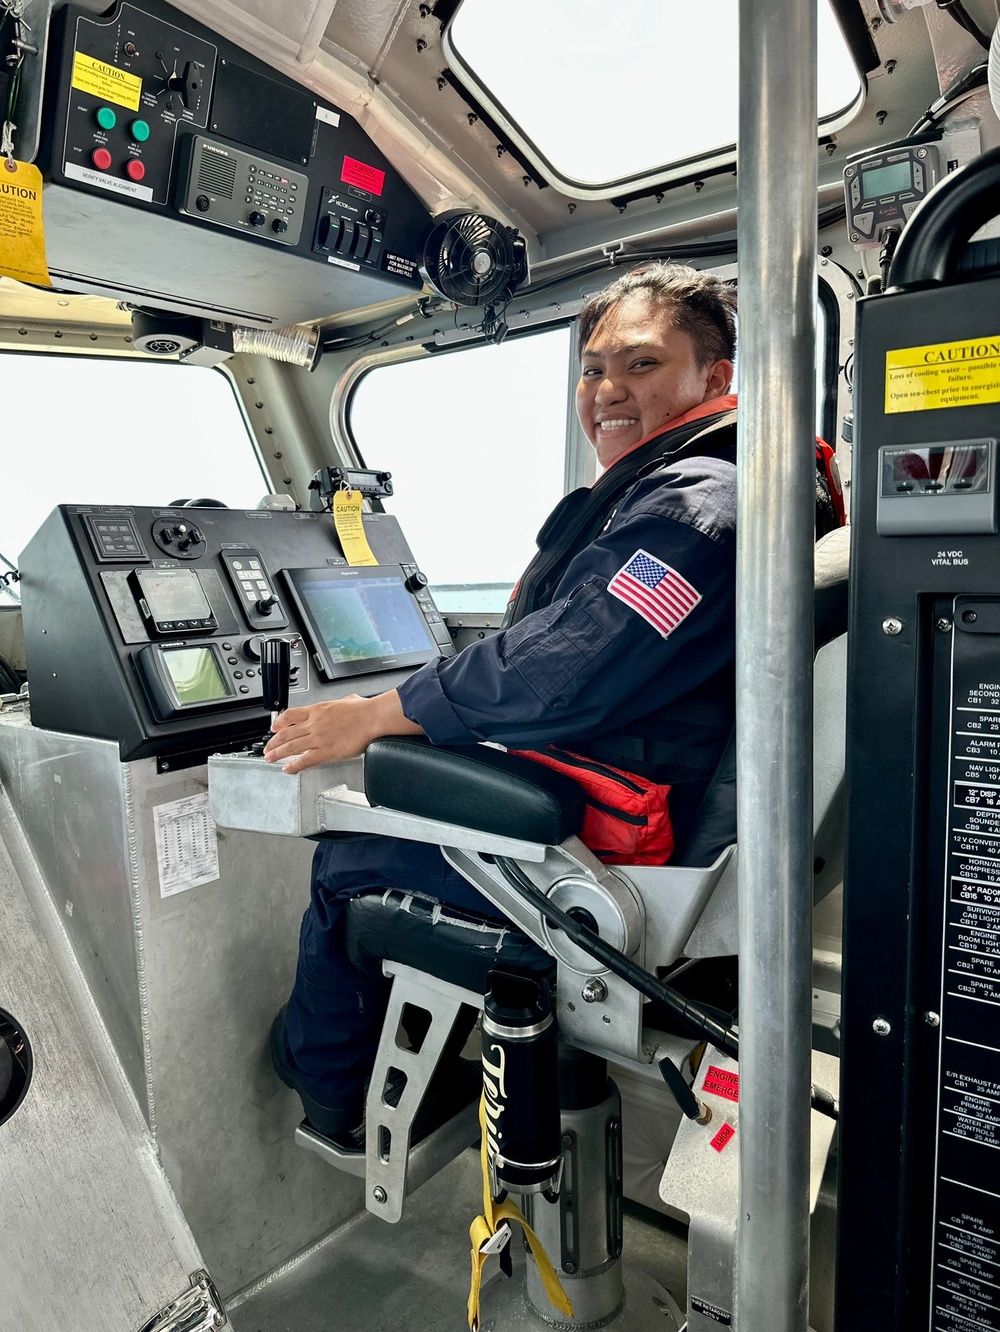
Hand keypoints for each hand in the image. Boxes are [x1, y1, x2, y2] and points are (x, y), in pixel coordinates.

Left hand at [262, 689, 422, 773]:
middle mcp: (314, 724)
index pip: (291, 715)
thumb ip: (343, 702)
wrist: (372, 718)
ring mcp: (319, 738)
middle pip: (286, 733)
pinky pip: (305, 760)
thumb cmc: (364, 710)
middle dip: (273, 741)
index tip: (274, 728)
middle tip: (267, 748)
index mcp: (318, 710)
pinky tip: (288, 769)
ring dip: (278, 753)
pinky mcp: (327, 751)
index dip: (279, 722)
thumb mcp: (349, 699)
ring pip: (291, 747)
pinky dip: (294, 765)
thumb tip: (348, 700)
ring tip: (270, 758)